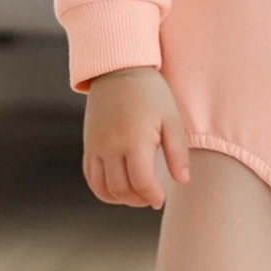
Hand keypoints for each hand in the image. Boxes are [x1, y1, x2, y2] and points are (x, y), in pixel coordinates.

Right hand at [81, 65, 191, 208]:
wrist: (118, 70)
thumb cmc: (150, 94)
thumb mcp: (171, 119)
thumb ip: (177, 153)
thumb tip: (182, 181)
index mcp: (135, 141)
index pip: (142, 183)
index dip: (153, 196)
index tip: (161, 200)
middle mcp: (111, 147)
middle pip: (121, 189)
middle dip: (138, 200)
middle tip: (152, 197)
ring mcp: (96, 147)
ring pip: (102, 188)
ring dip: (120, 199)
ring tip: (136, 194)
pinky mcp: (88, 145)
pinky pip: (90, 177)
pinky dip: (102, 190)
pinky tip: (118, 189)